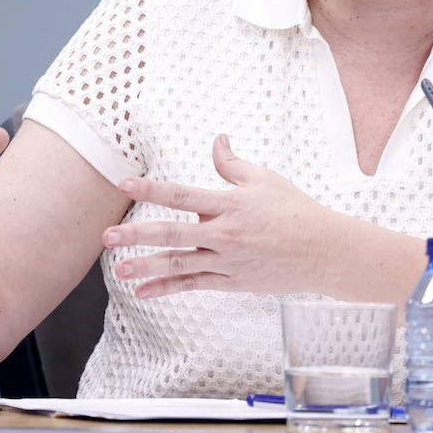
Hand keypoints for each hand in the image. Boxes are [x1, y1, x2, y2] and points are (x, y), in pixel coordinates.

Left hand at [100, 135, 337, 297]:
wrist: (324, 251)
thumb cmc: (295, 210)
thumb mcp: (265, 179)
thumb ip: (233, 164)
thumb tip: (217, 140)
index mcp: (230, 204)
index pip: (182, 194)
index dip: (151, 188)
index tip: (124, 183)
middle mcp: (225, 233)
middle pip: (173, 233)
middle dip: (137, 235)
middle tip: (107, 237)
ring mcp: (228, 260)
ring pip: (179, 264)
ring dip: (147, 267)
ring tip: (119, 269)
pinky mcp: (232, 281)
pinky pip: (194, 285)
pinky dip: (167, 289)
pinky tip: (143, 292)